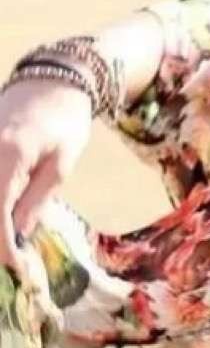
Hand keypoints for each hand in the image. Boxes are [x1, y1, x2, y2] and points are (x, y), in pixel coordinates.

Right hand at [0, 77, 91, 270]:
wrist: (52, 79)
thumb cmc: (65, 123)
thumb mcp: (60, 167)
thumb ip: (35, 201)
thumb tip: (16, 236)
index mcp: (8, 155)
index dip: (2, 245)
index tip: (14, 267)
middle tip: (9, 263)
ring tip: (8, 246)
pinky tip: (5, 221)